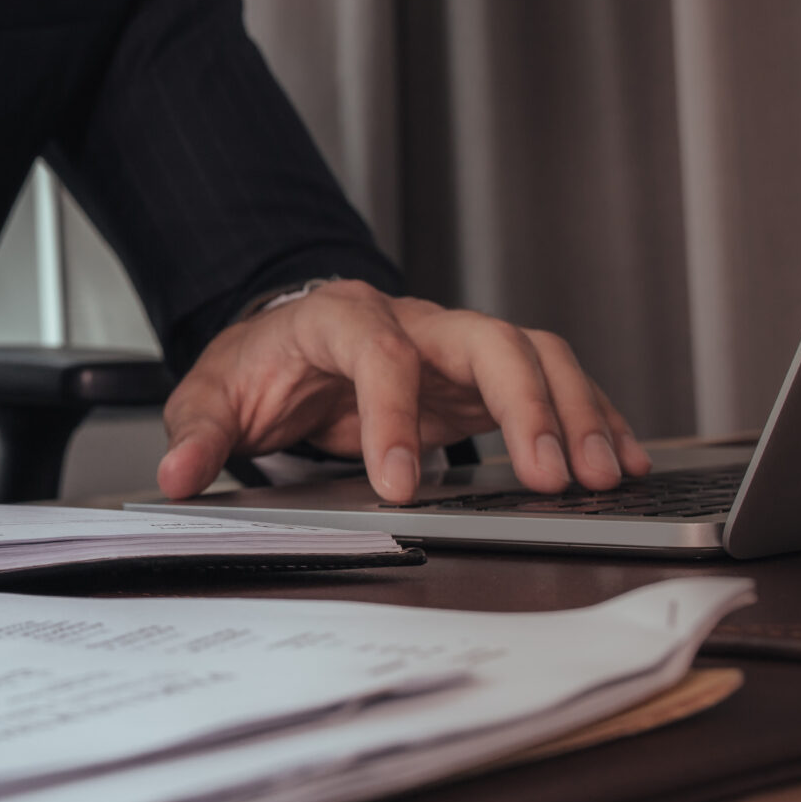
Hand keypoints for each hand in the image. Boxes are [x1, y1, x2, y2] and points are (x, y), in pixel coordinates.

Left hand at [156, 280, 651, 503]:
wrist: (285, 340)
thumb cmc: (257, 365)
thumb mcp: (211, 394)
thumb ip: (197, 432)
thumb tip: (178, 472)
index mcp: (341, 318)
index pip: (378, 353)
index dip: (392, 415)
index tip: (398, 484)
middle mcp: (413, 322)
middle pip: (488, 339)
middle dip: (526, 404)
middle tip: (548, 476)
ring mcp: (456, 348)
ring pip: (535, 355)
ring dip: (576, 411)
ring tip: (601, 475)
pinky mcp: (482, 379)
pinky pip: (553, 383)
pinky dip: (593, 418)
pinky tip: (622, 460)